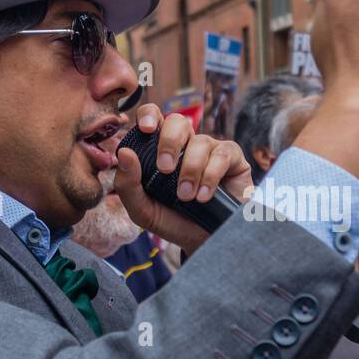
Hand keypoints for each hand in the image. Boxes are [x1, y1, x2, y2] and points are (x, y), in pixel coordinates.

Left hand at [114, 104, 251, 254]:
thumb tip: (125, 153)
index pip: (154, 117)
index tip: (147, 129)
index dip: (149, 115)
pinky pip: (222, 154)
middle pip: (178, 121)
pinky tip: (204, 196)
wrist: (204, 242)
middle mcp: (187, 144)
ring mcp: (211, 149)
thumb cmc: (174, 222)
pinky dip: (210, 176)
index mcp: (161, 149)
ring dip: (190, 171)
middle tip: (164, 169)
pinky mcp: (233, 159)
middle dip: (169, 143)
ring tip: (186, 197)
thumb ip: (128, 185)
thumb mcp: (143, 210)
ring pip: (200, 141)